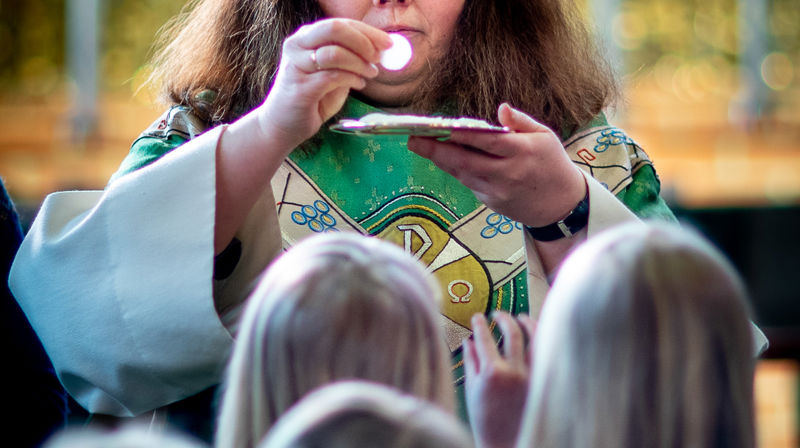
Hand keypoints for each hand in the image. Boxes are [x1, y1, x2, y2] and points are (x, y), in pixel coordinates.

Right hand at [255, 18, 391, 150]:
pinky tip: (359, 84)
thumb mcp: (334, 75)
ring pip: (335, 53)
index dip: (368, 31)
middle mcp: (297, 46)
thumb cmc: (311, 99)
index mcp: (306, 38)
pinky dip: (352, 78)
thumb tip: (379, 52)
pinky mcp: (299, 87)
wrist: (282, 126)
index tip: (388, 43)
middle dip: (364, 41)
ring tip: (371, 74)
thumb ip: (351, 61)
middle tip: (379, 57)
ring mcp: (295, 65)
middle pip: (335, 29)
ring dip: (360, 63)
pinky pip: (333, 76)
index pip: (340, 24)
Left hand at [407, 103, 585, 226]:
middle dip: (436, 150)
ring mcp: (498, 191)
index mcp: (522, 152)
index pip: (487, 141)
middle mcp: (508, 173)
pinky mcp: (491, 202)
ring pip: (462, 173)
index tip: (440, 126)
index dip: (463, 134)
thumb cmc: (552, 164)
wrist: (561, 205)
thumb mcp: (544, 136)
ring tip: (420, 144)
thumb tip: (501, 109)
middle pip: (466, 161)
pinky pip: (469, 183)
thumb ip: (520, 121)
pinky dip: (455, 170)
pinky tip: (442, 157)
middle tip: (413, 139)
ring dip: (440, 159)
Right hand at [463, 311, 536, 447]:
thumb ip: (471, 362)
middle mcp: (515, 372)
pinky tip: (537, 335)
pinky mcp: (544, 382)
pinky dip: (542, 341)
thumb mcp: (472, 390)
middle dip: (504, 317)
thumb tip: (469, 340)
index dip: (480, 324)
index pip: (485, 338)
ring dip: (529, 323)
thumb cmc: (486, 419)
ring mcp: (533, 377)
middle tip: (497, 314)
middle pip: (513, 332)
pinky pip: (547, 354)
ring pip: (537, 339)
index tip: (477, 317)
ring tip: (521, 317)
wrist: (507, 442)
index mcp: (493, 373)